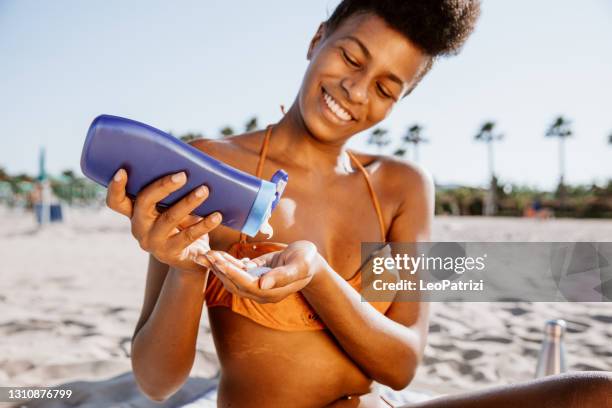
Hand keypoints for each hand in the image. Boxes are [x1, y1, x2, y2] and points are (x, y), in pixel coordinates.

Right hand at [105, 168, 221, 273]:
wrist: (191, 259)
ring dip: (188, 202)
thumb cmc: (181, 223)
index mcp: (135, 214)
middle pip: (144, 203)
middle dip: (163, 187)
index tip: (122, 170)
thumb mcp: (172, 208)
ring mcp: (154, 243)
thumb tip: (190, 168)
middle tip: (183, 175)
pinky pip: (189, 236)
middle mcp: (140, 228)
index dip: (116, 187)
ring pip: (169, 218)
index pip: (117, 202)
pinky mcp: (172, 254)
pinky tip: (217, 215)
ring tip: (205, 190)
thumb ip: (171, 193)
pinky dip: (204, 224)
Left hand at [199, 241, 321, 302]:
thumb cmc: (307, 260)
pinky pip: (238, 271)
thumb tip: (263, 285)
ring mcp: (258, 284)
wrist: (311, 259)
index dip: (233, 274)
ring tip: (206, 254)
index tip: (220, 262)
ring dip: (219, 267)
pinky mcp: (255, 275)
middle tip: (206, 256)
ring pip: (233, 278)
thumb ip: (283, 275)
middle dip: (220, 270)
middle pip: (235, 284)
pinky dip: (227, 262)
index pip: (247, 285)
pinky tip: (216, 254)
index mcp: (272, 292)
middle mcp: (262, 292)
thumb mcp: (299, 265)